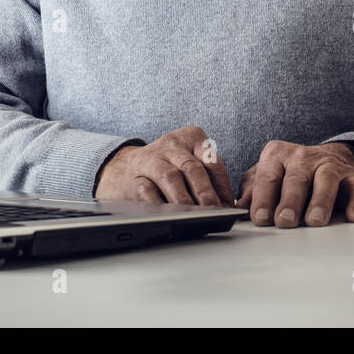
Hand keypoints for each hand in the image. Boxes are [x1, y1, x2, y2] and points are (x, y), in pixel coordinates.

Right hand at [95, 126, 232, 205]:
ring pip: (170, 177)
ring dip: (183, 198)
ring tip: (193, 215)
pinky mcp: (134, 177)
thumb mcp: (190, 162)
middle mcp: (172, 144)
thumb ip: (208, 179)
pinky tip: (168, 214)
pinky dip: (159, 204)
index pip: (212, 161)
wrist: (126, 166)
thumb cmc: (168, 167)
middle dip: (205, 191)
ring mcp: (151, 158)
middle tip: (213, 210)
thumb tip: (226, 206)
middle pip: (192, 167)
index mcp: (191, 137)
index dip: (222, 185)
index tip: (227, 205)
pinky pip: (147, 191)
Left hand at [236, 140, 353, 227]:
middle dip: (290, 201)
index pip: (267, 176)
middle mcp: (303, 156)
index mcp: (277, 155)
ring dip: (320, 201)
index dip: (262, 198)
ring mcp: (330, 164)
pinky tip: (353, 216)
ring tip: (314, 221)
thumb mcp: (267, 175)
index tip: (260, 218)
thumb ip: (252, 189)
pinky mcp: (353, 177)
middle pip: (296, 178)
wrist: (332, 159)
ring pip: (326, 179)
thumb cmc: (292, 173)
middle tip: (285, 221)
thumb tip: (239, 207)